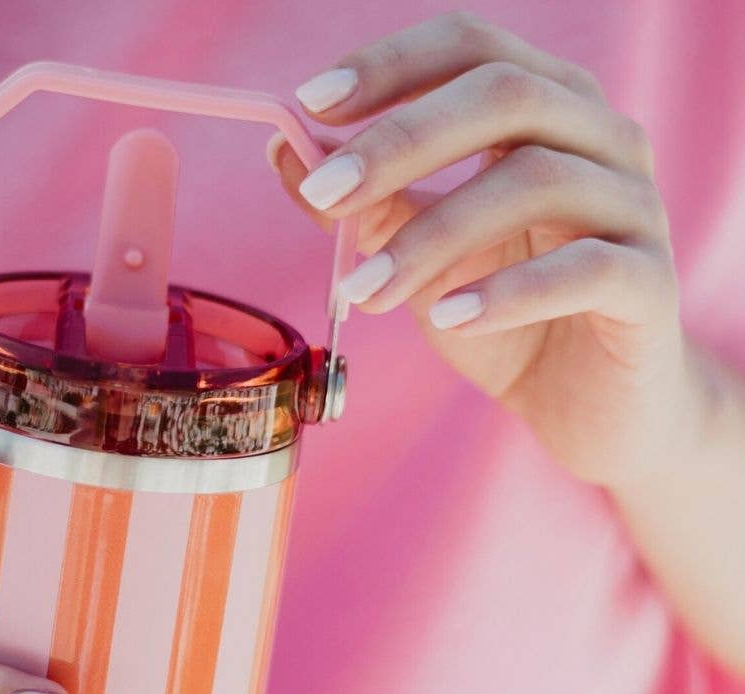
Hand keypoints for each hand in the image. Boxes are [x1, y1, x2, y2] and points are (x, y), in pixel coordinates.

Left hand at [275, 10, 700, 487]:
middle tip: (323, 194)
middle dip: (401, 141)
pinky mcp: (648, 285)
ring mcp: (634, 206)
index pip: (472, 47)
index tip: (311, 102)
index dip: (392, 66)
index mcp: (547, 111)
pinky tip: (445, 317)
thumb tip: (286, 149)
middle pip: (507, 95)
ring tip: (364, 292)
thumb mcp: (421, 259)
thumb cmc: (504, 319)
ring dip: (433, 235)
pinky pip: (585, 269)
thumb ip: (368, 205)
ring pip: (538, 180)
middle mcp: (602, 138)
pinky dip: (507, 290)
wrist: (585, 406)